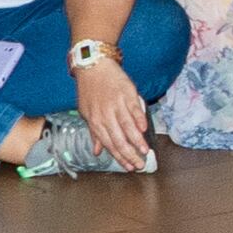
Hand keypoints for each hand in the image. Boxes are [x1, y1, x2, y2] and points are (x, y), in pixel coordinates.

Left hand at [73, 49, 158, 169]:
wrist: (93, 65)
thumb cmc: (89, 89)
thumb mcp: (86, 112)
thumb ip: (94, 133)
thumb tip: (97, 151)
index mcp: (95, 121)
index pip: (109, 144)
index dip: (119, 157)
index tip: (129, 167)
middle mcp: (105, 115)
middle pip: (119, 139)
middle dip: (130, 154)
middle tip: (140, 164)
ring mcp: (116, 104)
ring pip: (127, 127)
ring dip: (137, 141)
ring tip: (145, 151)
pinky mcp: (127, 93)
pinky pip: (134, 109)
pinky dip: (139, 120)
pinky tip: (144, 129)